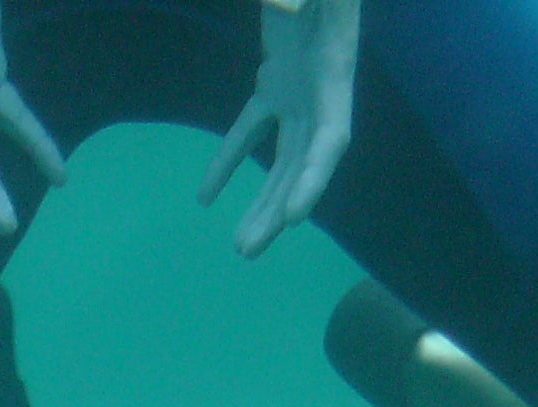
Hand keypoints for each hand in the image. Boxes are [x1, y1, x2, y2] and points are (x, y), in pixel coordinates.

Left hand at [197, 0, 360, 257]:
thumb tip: (285, 2)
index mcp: (333, 72)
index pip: (331, 138)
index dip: (314, 179)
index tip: (293, 217)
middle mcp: (321, 92)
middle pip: (302, 165)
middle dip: (277, 210)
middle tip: (247, 250)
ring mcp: (299, 90)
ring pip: (281, 159)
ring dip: (262, 202)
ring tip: (239, 246)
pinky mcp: (276, 81)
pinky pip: (251, 129)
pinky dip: (229, 161)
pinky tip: (203, 198)